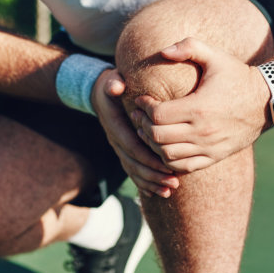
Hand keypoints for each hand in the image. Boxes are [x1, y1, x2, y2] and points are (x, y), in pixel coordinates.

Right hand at [91, 69, 179, 197]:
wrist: (99, 95)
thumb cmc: (111, 85)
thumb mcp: (111, 80)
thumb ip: (113, 83)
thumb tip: (116, 86)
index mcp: (115, 126)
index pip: (133, 147)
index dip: (149, 158)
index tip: (167, 166)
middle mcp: (115, 140)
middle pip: (134, 164)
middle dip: (154, 175)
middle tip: (173, 183)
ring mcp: (118, 148)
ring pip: (133, 170)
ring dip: (151, 182)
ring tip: (169, 191)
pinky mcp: (123, 152)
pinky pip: (132, 171)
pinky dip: (144, 183)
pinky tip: (157, 192)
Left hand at [130, 38, 273, 172]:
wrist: (267, 100)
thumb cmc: (237, 76)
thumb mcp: (216, 56)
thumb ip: (189, 47)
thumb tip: (163, 51)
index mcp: (199, 107)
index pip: (158, 115)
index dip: (145, 107)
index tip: (142, 100)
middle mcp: (202, 131)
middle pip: (158, 136)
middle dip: (143, 125)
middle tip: (141, 115)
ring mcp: (208, 147)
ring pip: (166, 155)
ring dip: (153, 144)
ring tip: (149, 130)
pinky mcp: (214, 157)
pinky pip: (182, 167)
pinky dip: (168, 160)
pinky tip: (165, 146)